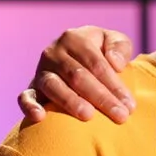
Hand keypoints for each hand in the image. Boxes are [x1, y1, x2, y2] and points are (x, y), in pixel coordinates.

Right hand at [18, 28, 136, 124]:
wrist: (77, 58)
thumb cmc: (101, 51)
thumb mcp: (114, 41)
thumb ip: (120, 47)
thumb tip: (116, 63)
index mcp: (74, 38)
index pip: (96, 63)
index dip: (114, 84)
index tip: (130, 105)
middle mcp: (54, 52)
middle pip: (78, 76)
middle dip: (101, 98)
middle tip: (120, 116)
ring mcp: (41, 70)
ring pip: (54, 86)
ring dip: (71, 102)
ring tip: (88, 116)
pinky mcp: (32, 88)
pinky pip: (26, 97)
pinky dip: (30, 106)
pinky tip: (40, 117)